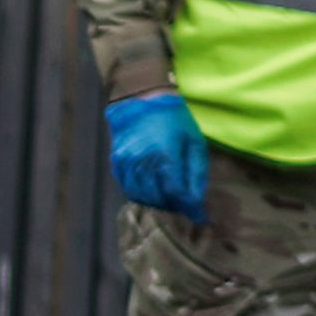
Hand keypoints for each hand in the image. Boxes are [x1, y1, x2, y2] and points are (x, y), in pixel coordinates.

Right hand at [106, 90, 212, 221]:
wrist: (140, 99)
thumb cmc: (174, 119)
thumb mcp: (194, 142)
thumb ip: (196, 174)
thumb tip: (197, 202)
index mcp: (165, 156)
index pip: (176, 193)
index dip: (188, 207)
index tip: (199, 215)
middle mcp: (142, 162)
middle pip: (157, 198)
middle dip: (174, 205)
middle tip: (185, 206)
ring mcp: (126, 163)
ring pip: (141, 196)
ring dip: (157, 202)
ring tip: (170, 200)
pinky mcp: (116, 163)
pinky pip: (128, 188)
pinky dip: (142, 194)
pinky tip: (153, 190)